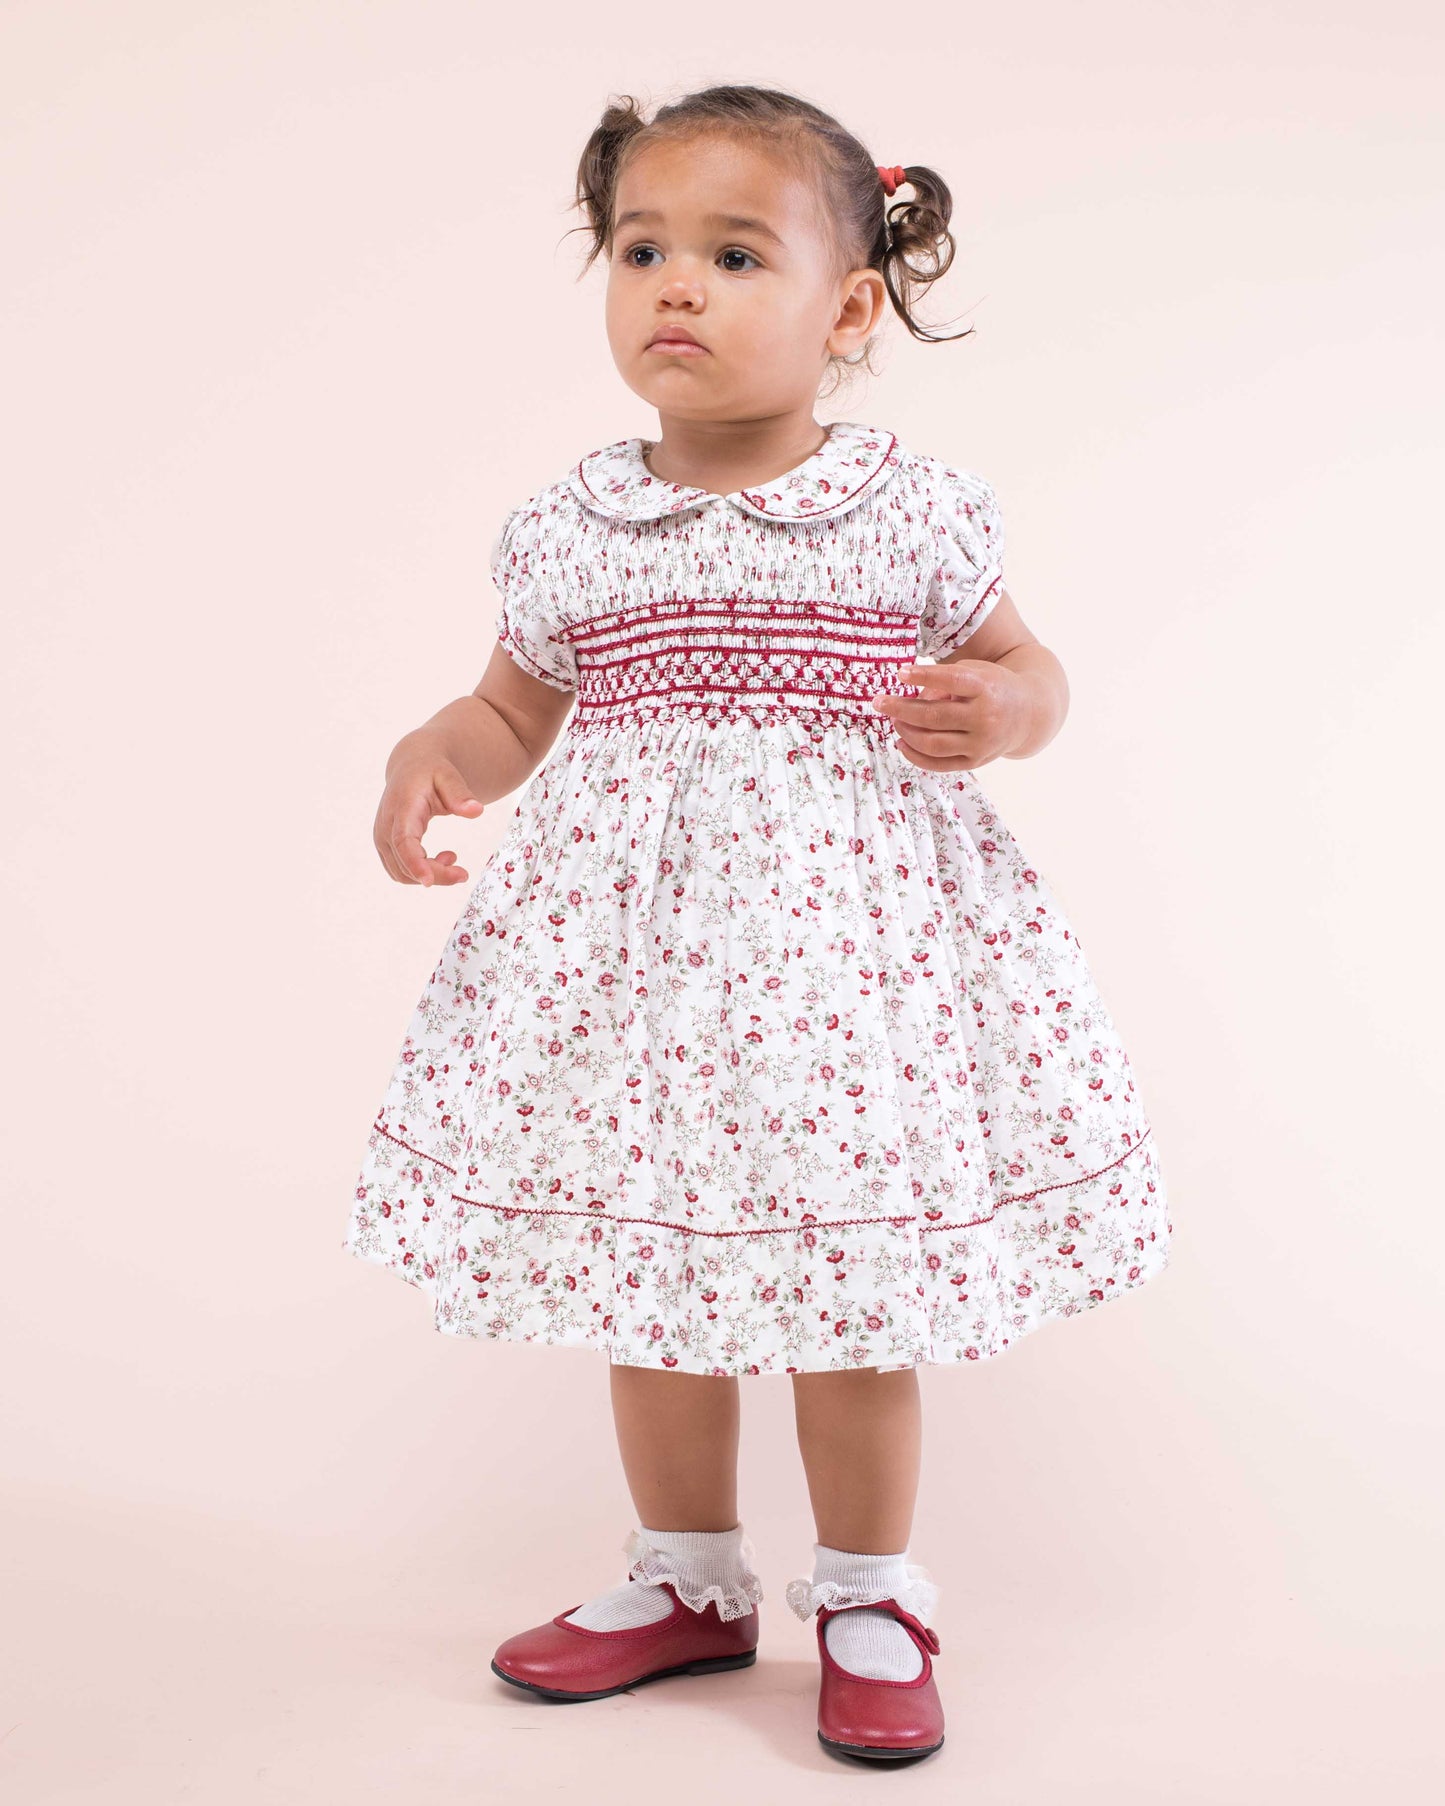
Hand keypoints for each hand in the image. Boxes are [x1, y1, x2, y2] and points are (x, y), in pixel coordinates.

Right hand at [374, 750, 484, 885]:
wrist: (411, 768)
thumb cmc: (430, 772)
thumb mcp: (448, 777)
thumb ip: (460, 794)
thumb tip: (476, 811)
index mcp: (401, 808)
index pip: (403, 841)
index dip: (415, 863)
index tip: (429, 881)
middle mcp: (385, 826)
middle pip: (405, 864)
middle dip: (436, 875)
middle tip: (463, 873)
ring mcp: (382, 838)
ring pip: (401, 873)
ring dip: (430, 874)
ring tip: (452, 857)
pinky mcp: (385, 846)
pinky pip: (401, 871)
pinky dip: (422, 871)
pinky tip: (441, 858)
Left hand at [871, 660, 1030, 770]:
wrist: (1029, 713)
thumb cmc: (993, 687)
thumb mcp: (975, 673)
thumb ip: (944, 683)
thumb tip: (910, 701)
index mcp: (986, 687)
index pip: (950, 680)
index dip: (922, 676)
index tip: (898, 674)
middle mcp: (986, 716)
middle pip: (934, 716)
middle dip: (900, 709)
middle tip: (879, 702)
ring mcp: (981, 742)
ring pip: (932, 743)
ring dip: (906, 731)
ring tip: (893, 720)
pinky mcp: (975, 761)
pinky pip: (938, 764)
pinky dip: (915, 755)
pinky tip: (902, 742)